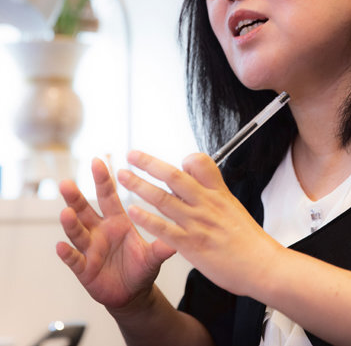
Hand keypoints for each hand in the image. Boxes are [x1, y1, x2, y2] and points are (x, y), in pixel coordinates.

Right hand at [57, 157, 174, 308]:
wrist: (133, 294)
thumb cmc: (142, 268)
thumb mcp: (155, 254)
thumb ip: (165, 243)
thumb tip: (184, 228)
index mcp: (118, 221)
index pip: (108, 196)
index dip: (103, 179)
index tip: (97, 161)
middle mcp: (100, 231)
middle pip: (85, 210)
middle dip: (76, 197)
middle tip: (67, 183)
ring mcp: (90, 249)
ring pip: (77, 232)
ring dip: (70, 223)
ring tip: (66, 212)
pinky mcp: (84, 268)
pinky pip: (74, 260)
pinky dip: (67, 254)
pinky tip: (61, 246)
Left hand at [119, 150, 282, 297]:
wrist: (263, 265)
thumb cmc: (250, 241)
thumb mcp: (235, 208)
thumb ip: (215, 196)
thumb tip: (198, 188)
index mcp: (219, 193)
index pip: (200, 164)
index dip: (185, 159)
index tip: (175, 161)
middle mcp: (207, 203)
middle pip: (174, 176)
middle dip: (149, 163)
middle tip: (132, 155)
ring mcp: (197, 223)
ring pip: (163, 198)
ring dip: (139, 186)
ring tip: (123, 177)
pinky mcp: (191, 244)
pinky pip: (163, 228)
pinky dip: (146, 218)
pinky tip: (133, 211)